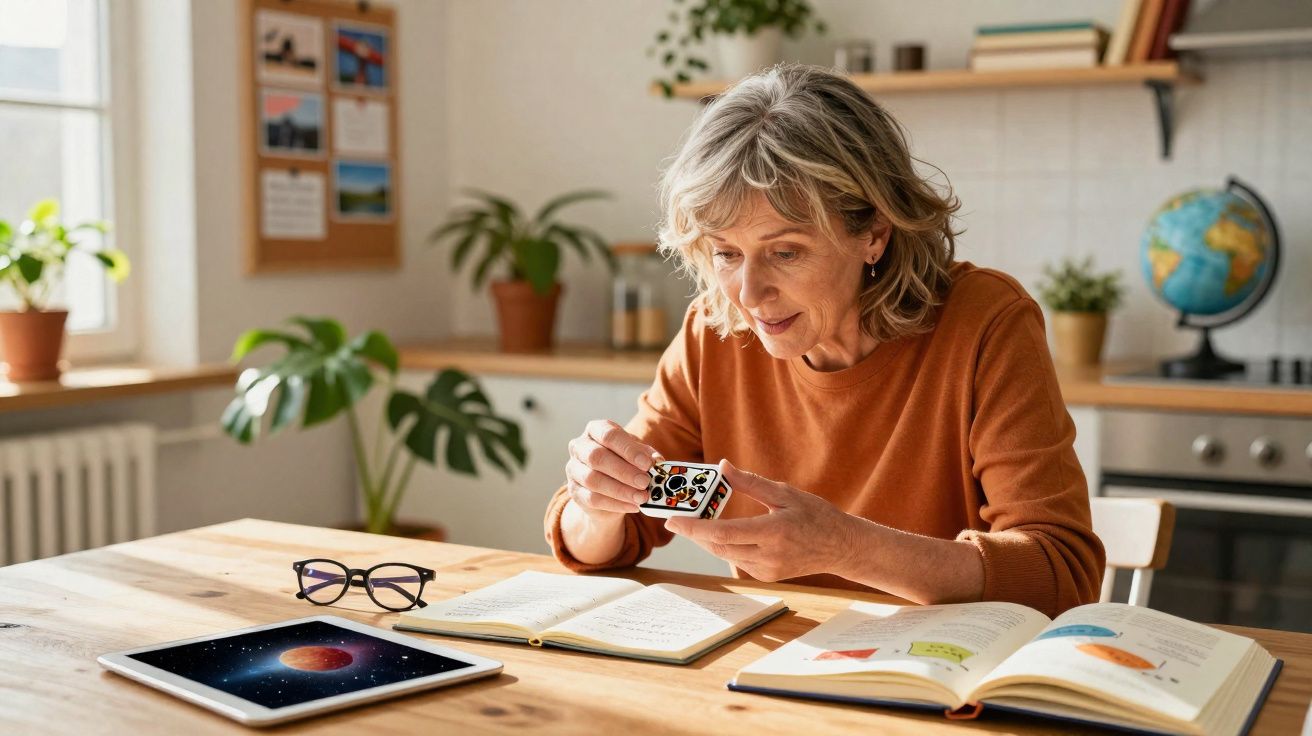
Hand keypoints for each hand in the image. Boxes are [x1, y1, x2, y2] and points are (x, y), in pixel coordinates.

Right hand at [565, 420, 663, 522]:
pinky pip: (592, 499)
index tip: (647, 463)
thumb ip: (647, 456)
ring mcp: (573, 469)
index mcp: (596, 430)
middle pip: (597, 457)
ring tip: (641, 497)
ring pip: (593, 479)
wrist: (606, 488)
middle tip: (645, 482)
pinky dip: (615, 504)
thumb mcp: (637, 454)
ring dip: (620, 490)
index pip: (609, 435)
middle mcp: (580, 447)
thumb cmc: (623, 463)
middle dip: (624, 471)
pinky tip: (632, 506)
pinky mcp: (574, 491)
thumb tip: (658, 462)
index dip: (628, 449)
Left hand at [663, 459, 860, 581]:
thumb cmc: (816, 515)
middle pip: (717, 546)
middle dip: (693, 532)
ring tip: (693, 521)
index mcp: (773, 532)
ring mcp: (766, 570)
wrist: (841, 547)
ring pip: (725, 554)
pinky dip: (725, 546)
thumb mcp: (785, 493)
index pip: (723, 533)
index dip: (694, 528)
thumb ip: (750, 483)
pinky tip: (720, 533)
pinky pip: (737, 560)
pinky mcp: (766, 576)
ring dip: (707, 538)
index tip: (672, 520)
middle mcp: (768, 555)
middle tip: (676, 517)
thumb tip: (723, 467)